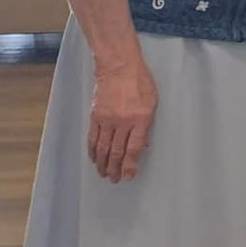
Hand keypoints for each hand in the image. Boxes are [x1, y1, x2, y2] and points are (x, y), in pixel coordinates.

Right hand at [88, 58, 157, 182]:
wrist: (119, 66)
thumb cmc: (140, 81)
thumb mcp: (153, 101)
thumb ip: (148, 124)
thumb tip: (144, 144)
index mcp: (140, 118)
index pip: (134, 148)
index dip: (130, 165)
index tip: (128, 176)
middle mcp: (123, 122)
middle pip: (117, 152)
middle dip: (115, 169)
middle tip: (114, 179)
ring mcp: (107, 119)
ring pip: (103, 148)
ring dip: (103, 164)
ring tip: (104, 174)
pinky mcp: (95, 116)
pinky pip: (93, 138)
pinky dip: (93, 151)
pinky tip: (94, 158)